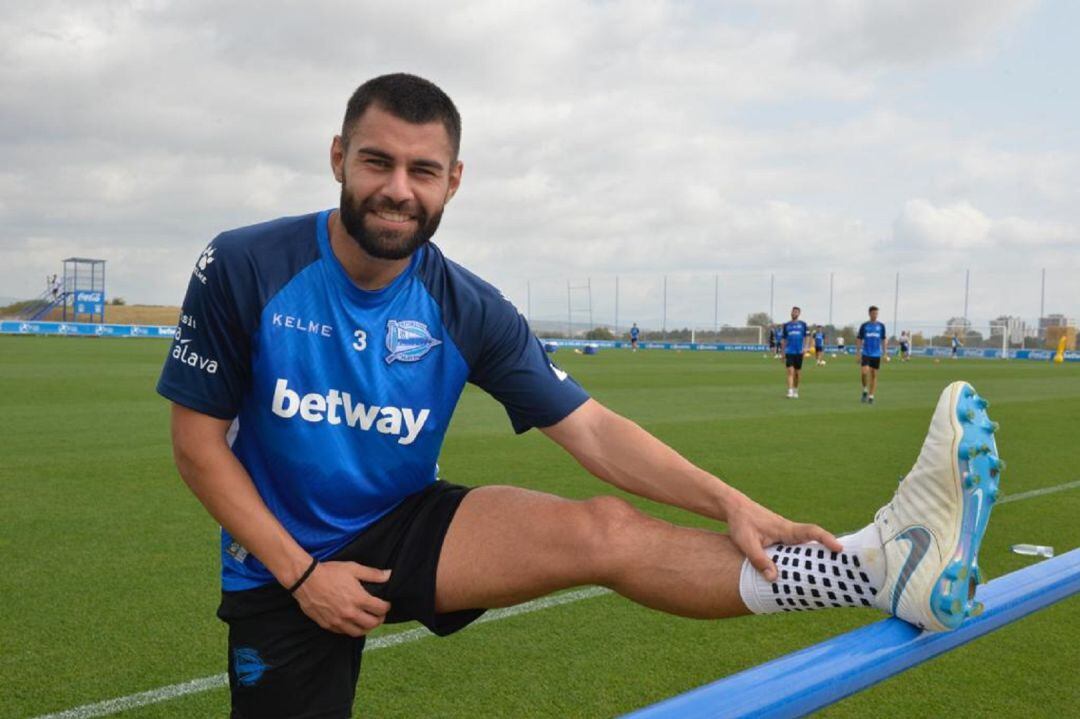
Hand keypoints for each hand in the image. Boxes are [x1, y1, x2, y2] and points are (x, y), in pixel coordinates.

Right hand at [293, 561, 391, 636]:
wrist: (306, 580)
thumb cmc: (330, 572)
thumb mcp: (353, 568)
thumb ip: (372, 574)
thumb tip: (389, 575)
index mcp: (358, 599)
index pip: (381, 609)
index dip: (387, 607)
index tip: (386, 604)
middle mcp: (350, 613)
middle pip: (372, 624)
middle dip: (380, 619)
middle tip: (379, 614)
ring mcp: (338, 621)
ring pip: (358, 632)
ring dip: (367, 628)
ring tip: (368, 621)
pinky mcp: (328, 625)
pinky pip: (344, 633)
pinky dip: (351, 629)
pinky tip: (352, 623)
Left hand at [724, 494, 842, 580]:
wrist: (734, 508)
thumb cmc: (741, 523)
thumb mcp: (746, 543)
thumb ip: (759, 560)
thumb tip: (774, 579)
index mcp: (785, 529)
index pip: (811, 531)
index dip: (826, 539)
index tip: (840, 548)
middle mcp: (789, 530)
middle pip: (814, 539)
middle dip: (829, 549)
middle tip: (847, 566)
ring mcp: (786, 533)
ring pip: (806, 544)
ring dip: (817, 554)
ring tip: (831, 573)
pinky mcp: (780, 537)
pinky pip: (797, 547)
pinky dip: (804, 555)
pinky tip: (805, 570)